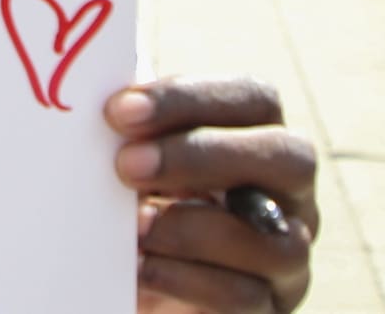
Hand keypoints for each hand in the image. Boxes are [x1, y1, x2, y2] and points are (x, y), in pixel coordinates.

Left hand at [107, 78, 316, 312]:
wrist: (126, 281)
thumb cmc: (134, 202)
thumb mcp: (134, 159)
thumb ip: (132, 130)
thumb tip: (95, 92)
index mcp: (260, 141)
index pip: (255, 100)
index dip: (191, 99)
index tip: (118, 110)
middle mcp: (290, 198)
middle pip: (287, 159)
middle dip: (201, 156)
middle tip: (126, 165)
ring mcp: (287, 261)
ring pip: (275, 240)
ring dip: (192, 229)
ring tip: (134, 227)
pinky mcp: (266, 312)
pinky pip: (244, 300)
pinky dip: (186, 282)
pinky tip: (139, 270)